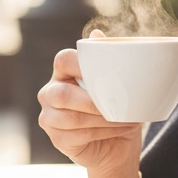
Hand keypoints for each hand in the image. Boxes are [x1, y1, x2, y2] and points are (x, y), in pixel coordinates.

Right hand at [37, 30, 141, 177]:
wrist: (116, 144)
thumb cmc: (114, 108)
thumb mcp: (115, 83)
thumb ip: (105, 60)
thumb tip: (96, 34)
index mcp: (62, 73)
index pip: (63, 60)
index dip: (81, 64)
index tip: (107, 74)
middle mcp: (50, 93)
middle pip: (63, 94)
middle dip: (95, 101)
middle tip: (120, 104)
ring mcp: (49, 117)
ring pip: (73, 117)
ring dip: (104, 119)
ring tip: (128, 118)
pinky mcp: (55, 138)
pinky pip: (78, 135)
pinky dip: (104, 132)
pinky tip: (121, 129)